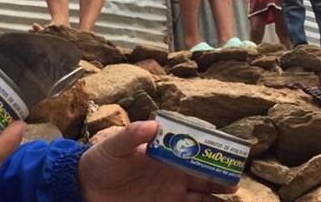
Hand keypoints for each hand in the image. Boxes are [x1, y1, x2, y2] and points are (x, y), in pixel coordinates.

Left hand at [77, 121, 236, 201]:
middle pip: (205, 174)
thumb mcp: (113, 146)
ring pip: (203, 195)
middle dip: (221, 176)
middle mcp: (174, 172)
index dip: (211, 151)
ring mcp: (172, 192)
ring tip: (230, 194)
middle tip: (233, 181)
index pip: (194, 149)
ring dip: (217, 195)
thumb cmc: (101, 161)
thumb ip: (130, 135)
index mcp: (165, 153)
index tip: (226, 152)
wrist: (86, 188)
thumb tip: (152, 125)